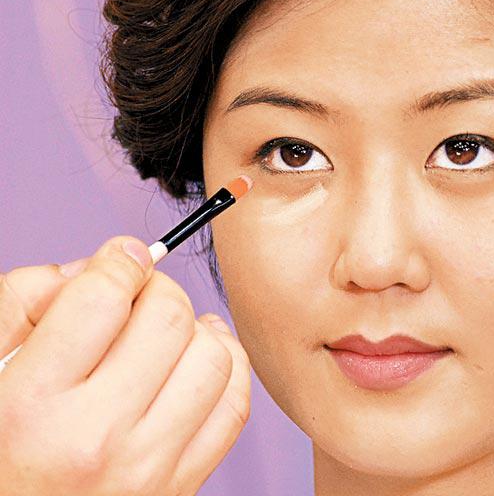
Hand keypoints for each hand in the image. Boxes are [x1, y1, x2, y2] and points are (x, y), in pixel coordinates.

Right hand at [0, 236, 250, 495]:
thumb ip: (21, 301)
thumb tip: (94, 265)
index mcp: (31, 406)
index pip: (104, 296)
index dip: (119, 259)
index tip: (122, 258)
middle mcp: (95, 440)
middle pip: (168, 317)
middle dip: (156, 288)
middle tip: (138, 296)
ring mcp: (145, 470)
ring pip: (213, 356)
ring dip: (194, 328)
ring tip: (165, 332)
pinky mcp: (178, 489)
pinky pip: (233, 407)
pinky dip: (225, 368)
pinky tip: (194, 360)